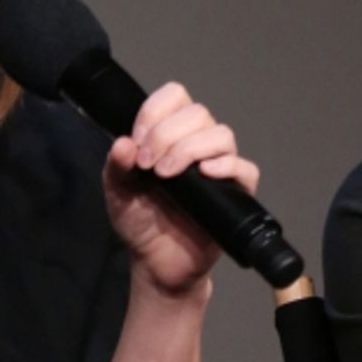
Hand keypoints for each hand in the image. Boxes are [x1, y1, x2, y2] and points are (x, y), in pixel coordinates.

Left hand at [102, 82, 259, 296]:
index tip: (138, 142)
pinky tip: (205, 175)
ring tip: (166, 175)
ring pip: (221, 134)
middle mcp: (198, 144)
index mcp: (170, 135)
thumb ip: (116, 168)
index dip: (156, 111)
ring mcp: (220, 167)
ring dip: (190, 148)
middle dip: (166, 134)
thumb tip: (124, 143)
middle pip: (198, 112)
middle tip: (147, 166)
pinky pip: (245, 168)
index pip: (174, 97)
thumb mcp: (117, 194)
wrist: (157, 264)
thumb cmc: (141, 224)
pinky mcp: (237, 192)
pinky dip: (227, 166)